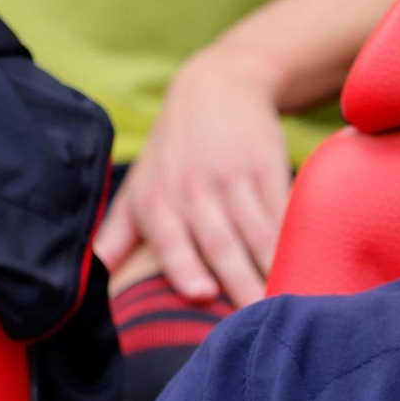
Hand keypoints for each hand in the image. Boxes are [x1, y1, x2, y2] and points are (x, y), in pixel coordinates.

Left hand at [94, 41, 291, 306]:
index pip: (171, 241)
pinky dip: (294, 237)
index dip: (185, 267)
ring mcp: (233, 178)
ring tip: (289, 297)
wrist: (217, 87)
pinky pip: (282, 210)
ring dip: (272, 264)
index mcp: (158, 202)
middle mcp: (193, 190)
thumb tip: (93, 276)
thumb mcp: (139, 184)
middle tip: (258, 313)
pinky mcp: (267, 167)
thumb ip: (117, 234)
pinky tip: (307, 260)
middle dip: (240, 280)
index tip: (203, 294)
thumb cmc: (173, 149)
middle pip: (220, 242)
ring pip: (256, 230)